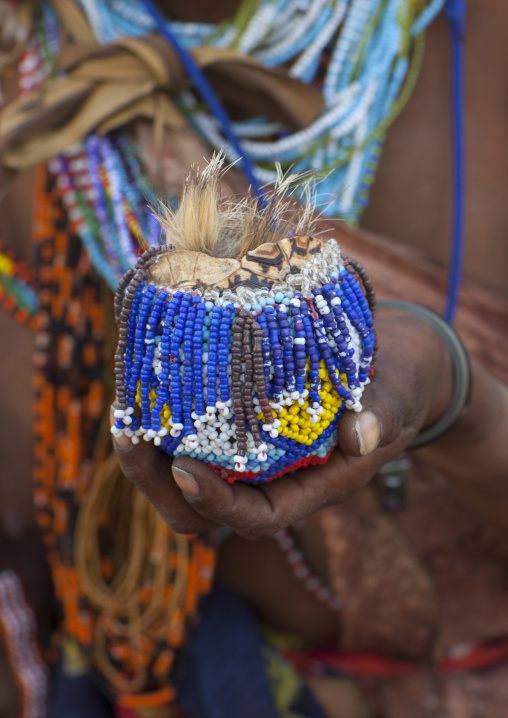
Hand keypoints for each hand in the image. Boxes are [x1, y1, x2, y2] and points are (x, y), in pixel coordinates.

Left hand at [112, 311, 451, 538]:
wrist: (390, 364)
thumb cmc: (395, 387)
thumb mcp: (397, 398)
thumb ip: (385, 415)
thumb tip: (363, 435)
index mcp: (309, 487)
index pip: (255, 517)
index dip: (217, 505)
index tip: (186, 470)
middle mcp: (271, 477)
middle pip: (203, 507)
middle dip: (160, 481)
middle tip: (129, 434)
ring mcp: (251, 451)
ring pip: (187, 470)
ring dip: (151, 449)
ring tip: (124, 406)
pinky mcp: (238, 419)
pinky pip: (193, 431)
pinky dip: (166, 415)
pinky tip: (148, 379)